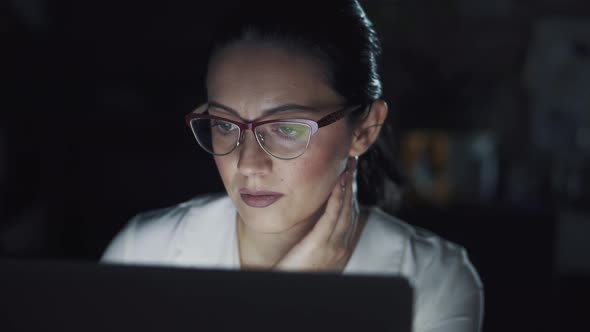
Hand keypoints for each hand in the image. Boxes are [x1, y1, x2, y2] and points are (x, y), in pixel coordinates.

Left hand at [273, 157, 358, 272]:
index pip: (349, 214)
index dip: (351, 192)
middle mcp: (341, 246)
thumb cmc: (295, 275)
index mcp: (339, 248)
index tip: (350, 174)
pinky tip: (340, 181)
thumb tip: (316, 225)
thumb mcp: (311, 255)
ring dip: (348, 184)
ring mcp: (334, 246)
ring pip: (346, 207)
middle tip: (353, 161)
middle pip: (351, 207)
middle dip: (353, 182)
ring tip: (349, 164)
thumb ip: (317, 240)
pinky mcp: (321, 244)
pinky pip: (333, 215)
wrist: (288, 291)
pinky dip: (338, 196)